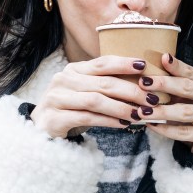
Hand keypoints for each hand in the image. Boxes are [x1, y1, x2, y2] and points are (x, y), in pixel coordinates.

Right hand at [30, 56, 156, 138]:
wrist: (40, 128)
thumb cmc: (71, 108)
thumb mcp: (85, 91)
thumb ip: (105, 84)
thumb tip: (142, 84)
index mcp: (73, 69)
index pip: (102, 63)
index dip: (124, 63)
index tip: (144, 66)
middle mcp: (63, 80)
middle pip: (103, 83)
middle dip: (131, 90)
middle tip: (151, 99)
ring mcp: (57, 99)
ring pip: (96, 101)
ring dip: (121, 107)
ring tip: (140, 113)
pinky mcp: (55, 118)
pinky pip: (87, 118)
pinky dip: (108, 121)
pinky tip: (123, 124)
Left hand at [136, 54, 192, 153]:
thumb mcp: (186, 93)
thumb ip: (174, 82)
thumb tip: (148, 71)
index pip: (191, 72)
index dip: (176, 66)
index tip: (162, 59)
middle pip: (188, 88)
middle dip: (164, 85)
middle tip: (143, 83)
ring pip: (185, 112)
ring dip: (162, 111)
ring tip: (142, 111)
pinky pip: (185, 132)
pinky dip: (166, 129)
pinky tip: (152, 125)